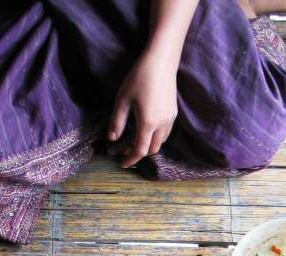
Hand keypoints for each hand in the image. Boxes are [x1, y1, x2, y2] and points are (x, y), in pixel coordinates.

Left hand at [108, 49, 177, 167]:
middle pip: (152, 150)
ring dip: (148, 145)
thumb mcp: (122, 100)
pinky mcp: (173, 113)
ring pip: (160, 142)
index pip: (139, 150)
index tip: (121, 164)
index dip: (130, 159)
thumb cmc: (139, 78)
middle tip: (125, 150)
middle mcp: (161, 125)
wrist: (161, 60)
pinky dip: (156, 137)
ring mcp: (170, 119)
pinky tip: (147, 129)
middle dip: (139, 153)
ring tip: (135, 139)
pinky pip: (165, 133)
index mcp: (147, 123)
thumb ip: (116, 122)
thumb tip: (112, 139)